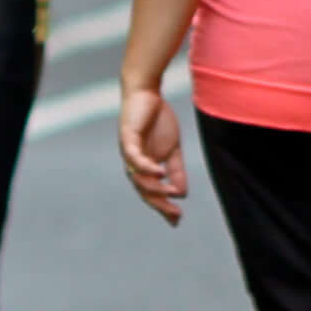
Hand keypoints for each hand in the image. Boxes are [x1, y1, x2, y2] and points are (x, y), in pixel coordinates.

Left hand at [116, 79, 187, 220]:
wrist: (147, 92)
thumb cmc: (158, 118)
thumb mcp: (172, 148)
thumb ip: (176, 170)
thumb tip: (182, 194)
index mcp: (144, 167)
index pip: (151, 192)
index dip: (163, 206)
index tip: (177, 219)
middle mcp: (133, 164)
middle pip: (143, 191)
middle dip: (159, 204)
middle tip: (175, 215)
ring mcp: (129, 152)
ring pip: (137, 178)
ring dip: (154, 188)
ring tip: (171, 194)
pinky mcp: (127, 139)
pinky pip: (135, 159)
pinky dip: (147, 168)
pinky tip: (160, 173)